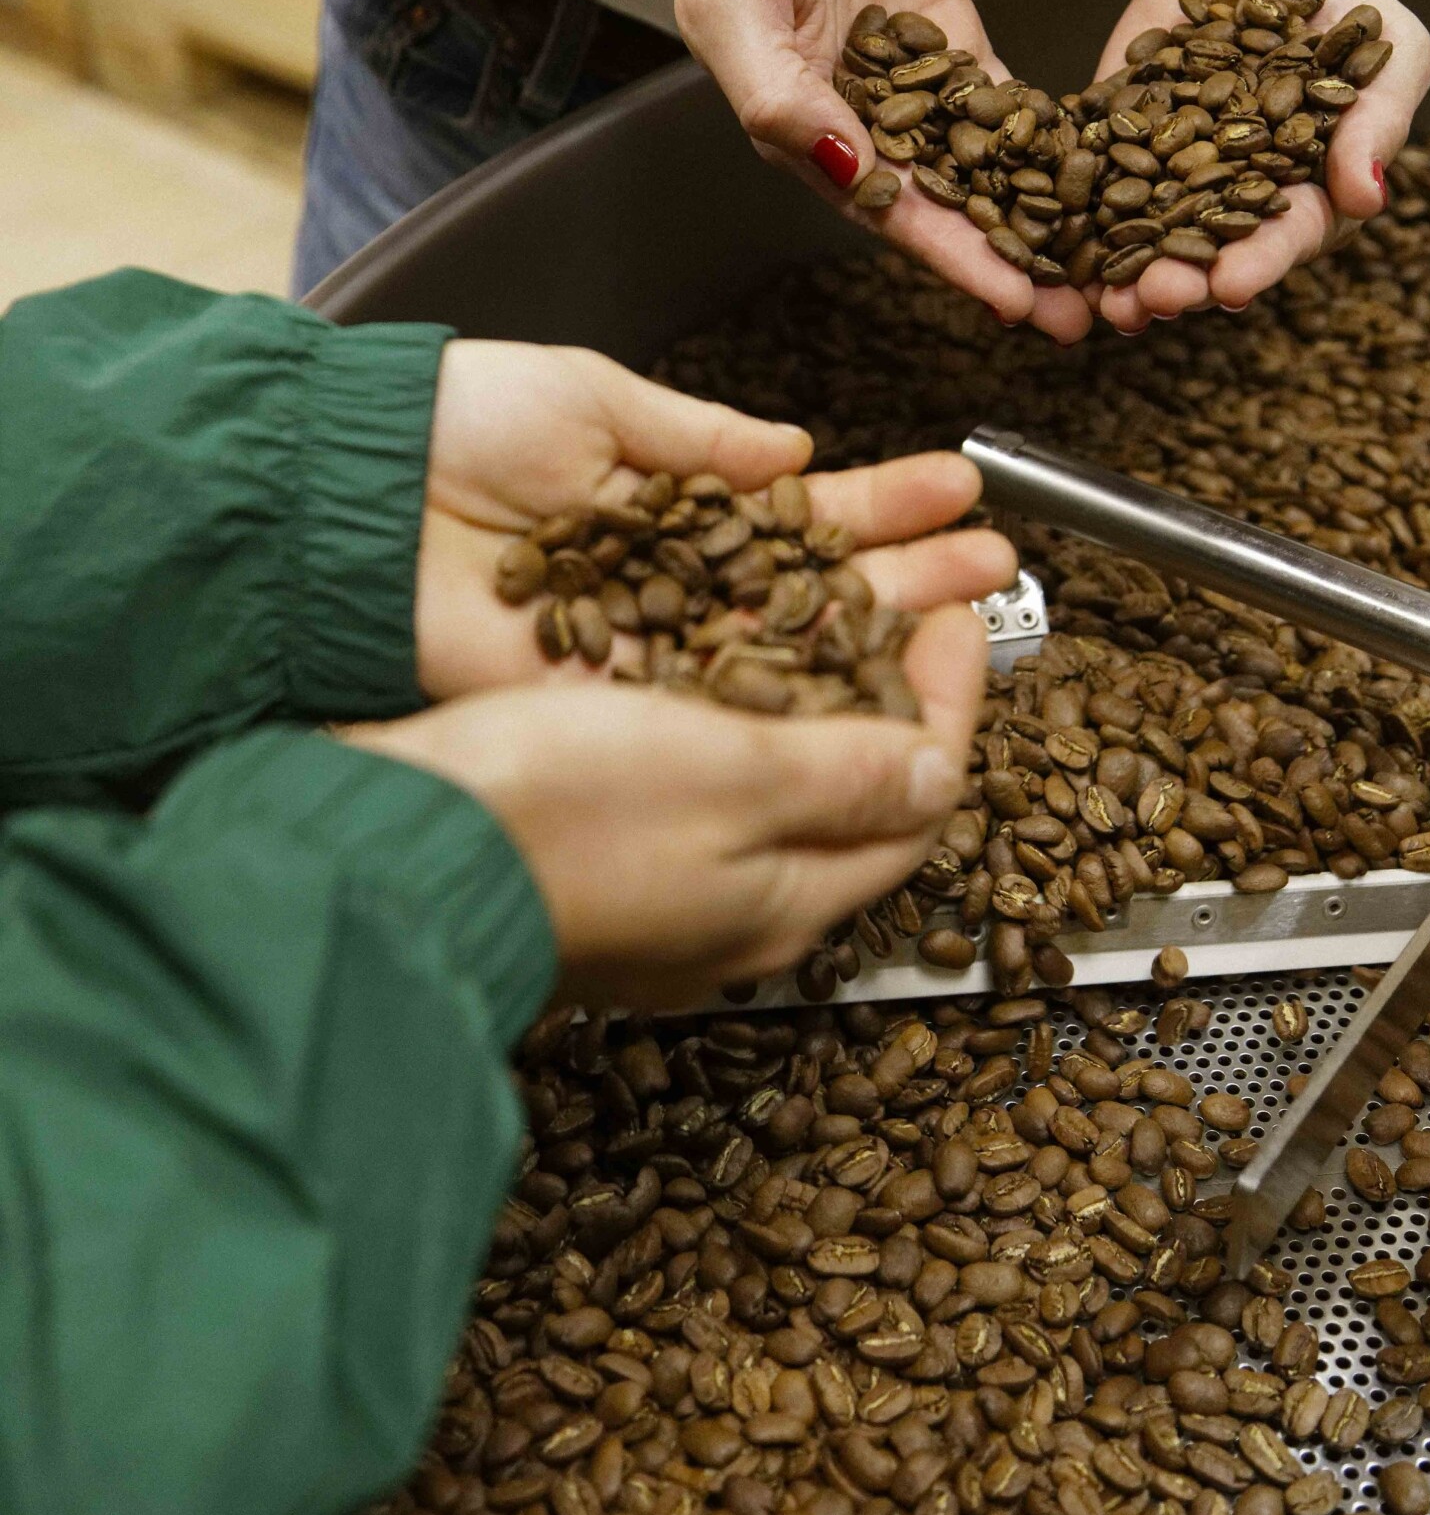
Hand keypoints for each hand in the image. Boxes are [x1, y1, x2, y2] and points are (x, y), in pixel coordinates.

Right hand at [345, 603, 985, 1007]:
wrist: (390, 852)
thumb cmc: (555, 813)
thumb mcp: (729, 775)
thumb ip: (845, 775)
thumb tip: (941, 770)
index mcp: (786, 899)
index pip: (916, 801)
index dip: (947, 700)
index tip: (953, 614)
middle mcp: (734, 907)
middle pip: (852, 795)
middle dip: (887, 694)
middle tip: (901, 607)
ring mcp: (663, 892)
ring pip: (774, 786)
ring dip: (811, 695)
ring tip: (818, 614)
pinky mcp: (598, 861)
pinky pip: (698, 785)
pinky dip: (727, 716)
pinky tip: (704, 667)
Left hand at [416, 339, 1014, 697]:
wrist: (356, 492)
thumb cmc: (458, 423)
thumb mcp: (594, 397)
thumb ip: (701, 437)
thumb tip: (793, 449)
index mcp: (671, 497)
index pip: (800, 509)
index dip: (883, 503)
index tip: (958, 486)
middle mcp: (673, 579)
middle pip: (814, 587)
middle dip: (910, 573)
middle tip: (997, 562)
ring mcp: (651, 646)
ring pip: (789, 651)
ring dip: (881, 636)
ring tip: (970, 610)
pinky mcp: (616, 699)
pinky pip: (723, 706)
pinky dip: (799, 700)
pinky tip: (872, 686)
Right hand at [651, 0, 1093, 343]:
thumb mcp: (735, 7)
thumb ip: (778, 93)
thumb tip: (842, 166)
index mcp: (815, 138)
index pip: (899, 215)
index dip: (961, 261)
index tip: (1021, 304)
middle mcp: (870, 128)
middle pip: (958, 209)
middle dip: (1023, 261)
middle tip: (1094, 313)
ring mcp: (917, 87)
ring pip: (992, 166)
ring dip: (1048, 216)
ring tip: (1115, 262)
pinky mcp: (948, 41)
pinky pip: (1007, 100)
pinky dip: (1053, 137)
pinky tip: (1110, 175)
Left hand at [1095, 0, 1429, 332]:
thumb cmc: (1352, 13)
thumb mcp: (1390, 55)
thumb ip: (1376, 124)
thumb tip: (1367, 196)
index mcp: (1304, 195)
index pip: (1283, 239)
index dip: (1257, 265)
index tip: (1231, 288)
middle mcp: (1231, 198)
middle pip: (1204, 249)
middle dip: (1179, 279)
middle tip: (1153, 300)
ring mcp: (1170, 168)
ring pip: (1141, 227)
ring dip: (1120, 265)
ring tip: (1100, 296)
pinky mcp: (1120, 129)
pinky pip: (1090, 166)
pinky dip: (1070, 196)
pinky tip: (1046, 222)